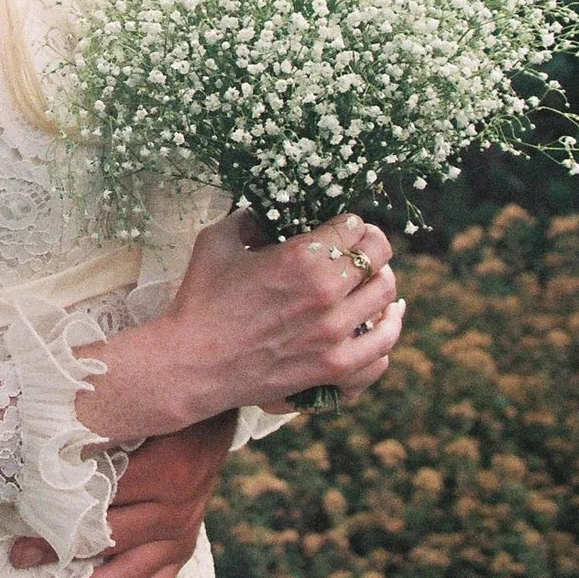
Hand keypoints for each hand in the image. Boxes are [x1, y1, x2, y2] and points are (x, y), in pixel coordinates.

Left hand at [8, 411, 235, 577]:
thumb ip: (99, 437)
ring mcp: (181, 533)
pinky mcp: (184, 547)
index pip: (99, 501)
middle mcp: (174, 510)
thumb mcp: (137, 417)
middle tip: (19, 558)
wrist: (212, 425)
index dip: (58, 514)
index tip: (21, 522)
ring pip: (130, 570)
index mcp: (161, 474)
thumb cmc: (165, 417)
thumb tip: (44, 451)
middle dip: (61, 550)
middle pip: (108, 538)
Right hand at [75, 212, 405, 441]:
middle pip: (379, 257)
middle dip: (372, 247)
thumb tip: (267, 209)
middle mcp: (326, 293)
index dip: (352, 223)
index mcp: (302, 257)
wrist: (191, 364)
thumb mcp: (216, 242)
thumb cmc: (199, 300)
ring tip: (373, 282)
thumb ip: (248, 217)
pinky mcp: (334, 368)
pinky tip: (383, 321)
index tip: (343, 228)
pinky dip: (386, 331)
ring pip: (387, 298)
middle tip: (361, 250)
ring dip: (382, 284)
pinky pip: (382, 348)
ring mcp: (334, 334)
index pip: (356, 227)